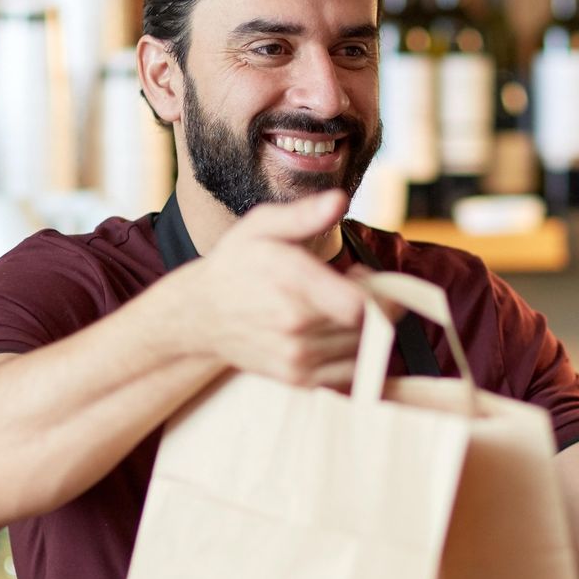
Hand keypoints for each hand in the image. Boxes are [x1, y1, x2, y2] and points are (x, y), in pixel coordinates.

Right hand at [187, 191, 370, 389]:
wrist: (201, 315)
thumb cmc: (237, 264)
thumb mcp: (262, 226)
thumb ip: (303, 215)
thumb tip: (339, 199)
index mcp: (290, 283)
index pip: (360, 305)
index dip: (377, 290)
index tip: (362, 275)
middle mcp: (294, 326)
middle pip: (367, 325)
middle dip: (375, 304)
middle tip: (354, 287)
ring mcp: (296, 358)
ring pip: (363, 349)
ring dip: (366, 329)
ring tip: (340, 307)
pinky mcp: (297, 380)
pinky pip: (350, 375)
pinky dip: (356, 355)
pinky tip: (337, 332)